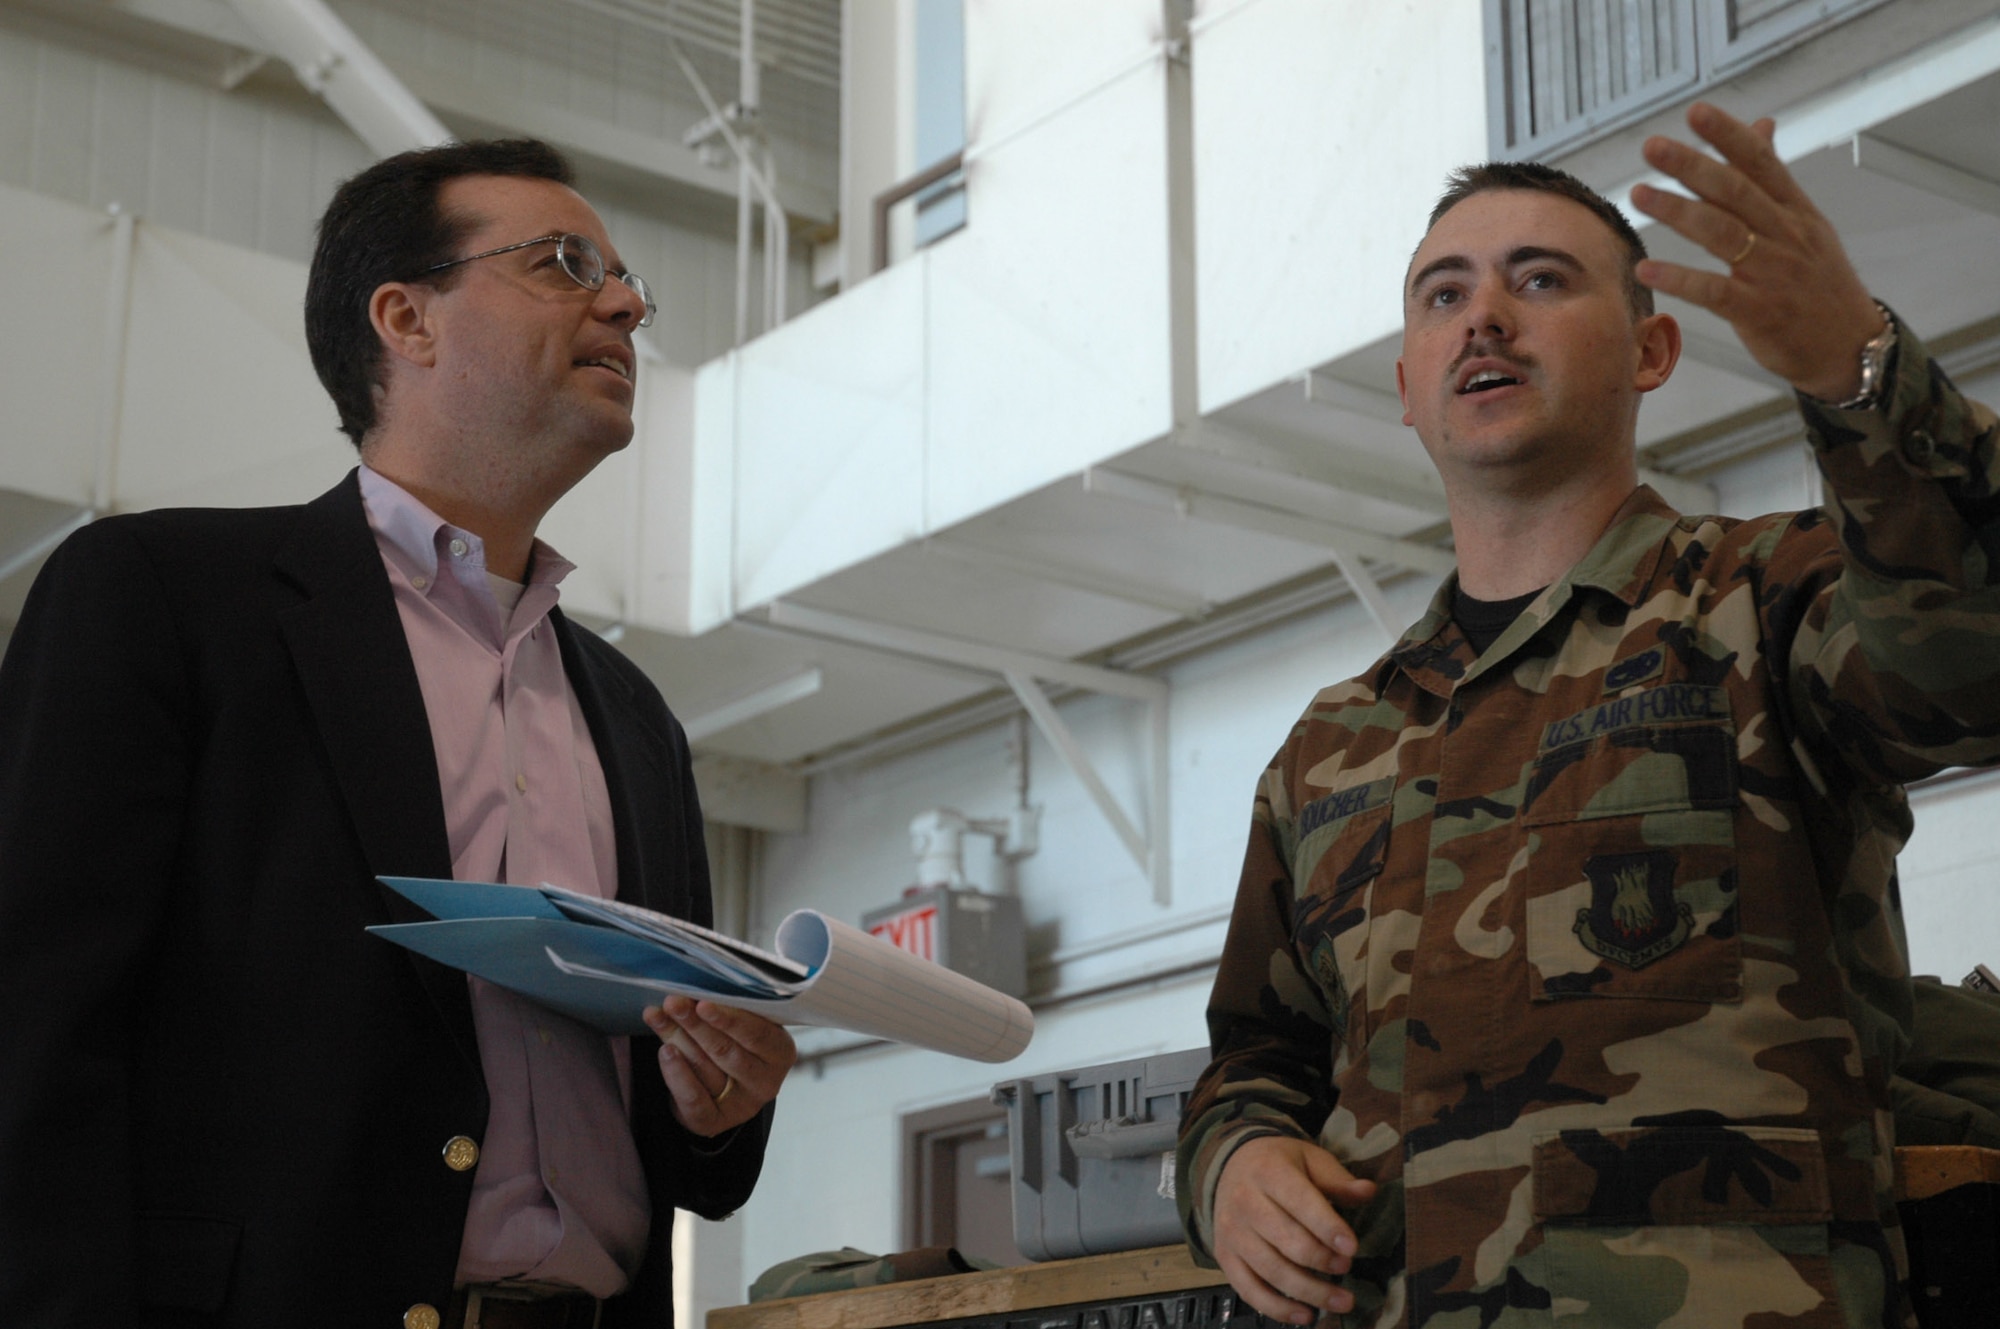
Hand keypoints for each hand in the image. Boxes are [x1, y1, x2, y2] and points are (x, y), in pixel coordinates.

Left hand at [643, 995, 795, 1136]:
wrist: (724, 1091)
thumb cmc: (735, 1045)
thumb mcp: (740, 1028)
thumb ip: (723, 1012)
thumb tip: (692, 990)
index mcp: (780, 1051)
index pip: (757, 1033)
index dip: (729, 1019)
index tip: (702, 1002)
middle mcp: (766, 1081)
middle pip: (727, 1050)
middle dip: (696, 1024)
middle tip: (673, 1003)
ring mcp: (742, 1105)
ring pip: (706, 1068)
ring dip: (679, 1039)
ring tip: (659, 1017)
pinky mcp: (716, 1121)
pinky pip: (694, 1099)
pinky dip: (677, 1074)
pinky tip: (665, 1051)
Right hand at [1212, 1135, 1377, 1323]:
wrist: (1232, 1165)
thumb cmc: (1280, 1164)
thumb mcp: (1310, 1160)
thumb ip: (1338, 1180)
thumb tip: (1369, 1191)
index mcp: (1268, 1172)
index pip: (1299, 1202)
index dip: (1327, 1227)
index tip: (1352, 1248)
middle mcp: (1244, 1202)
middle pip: (1286, 1240)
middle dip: (1322, 1260)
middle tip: (1346, 1267)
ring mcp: (1231, 1232)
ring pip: (1271, 1270)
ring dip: (1310, 1291)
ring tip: (1342, 1300)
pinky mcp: (1224, 1256)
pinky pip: (1249, 1290)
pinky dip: (1278, 1309)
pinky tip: (1306, 1315)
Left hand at [1629, 101, 1885, 401]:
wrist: (1850, 344)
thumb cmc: (1819, 281)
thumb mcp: (1805, 223)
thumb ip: (1773, 179)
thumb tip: (1761, 126)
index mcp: (1795, 210)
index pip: (1761, 162)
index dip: (1729, 135)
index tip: (1696, 112)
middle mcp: (1785, 234)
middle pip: (1735, 191)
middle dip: (1692, 165)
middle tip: (1653, 146)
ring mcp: (1773, 272)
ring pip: (1721, 233)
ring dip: (1677, 211)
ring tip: (1639, 194)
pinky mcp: (1758, 310)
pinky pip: (1713, 291)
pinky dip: (1679, 278)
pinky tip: (1647, 267)